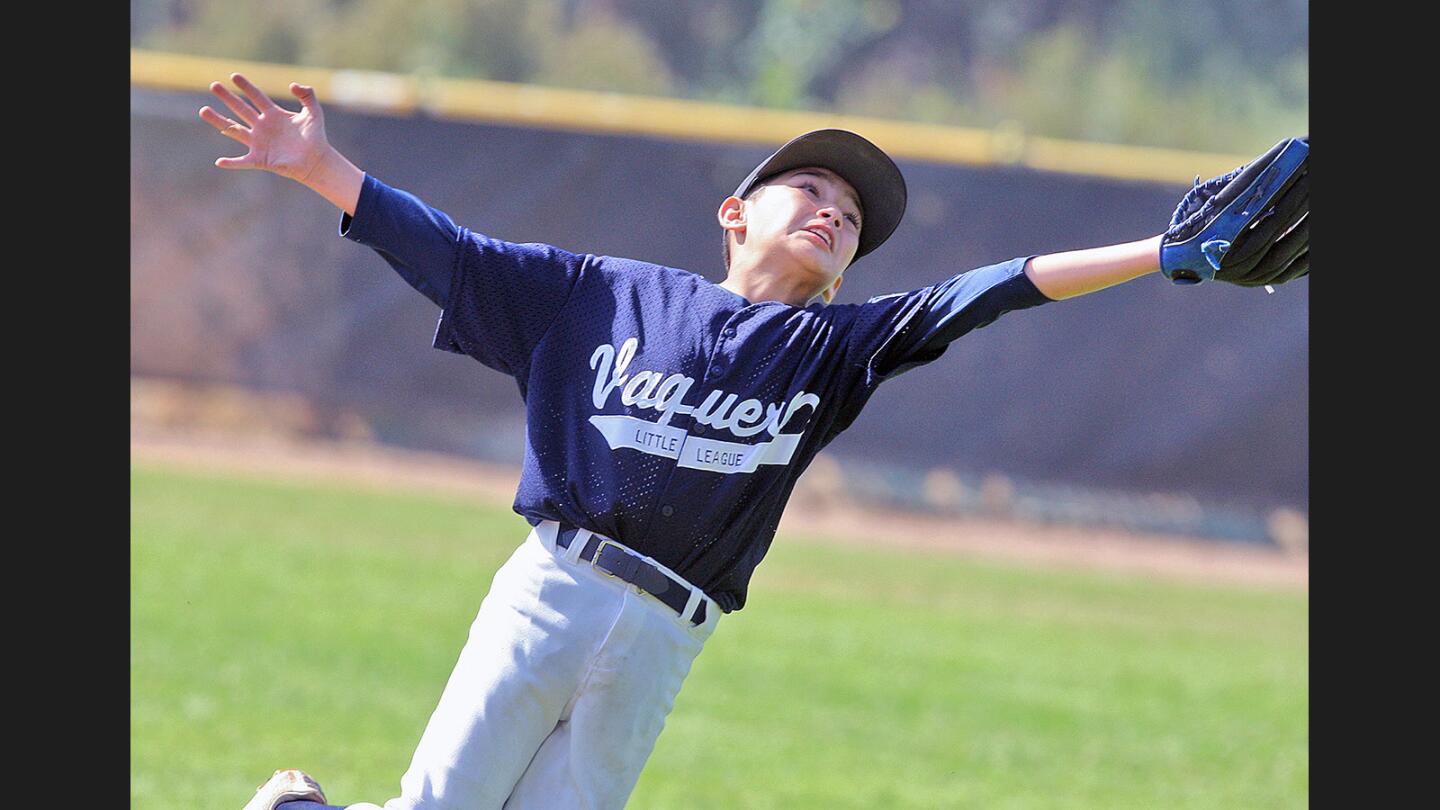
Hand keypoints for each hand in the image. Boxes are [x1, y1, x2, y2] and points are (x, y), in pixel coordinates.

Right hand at [199, 73, 331, 182]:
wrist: (317, 160)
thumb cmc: (315, 137)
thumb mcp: (314, 113)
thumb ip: (307, 96)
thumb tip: (292, 84)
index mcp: (273, 114)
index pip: (257, 97)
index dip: (246, 86)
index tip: (234, 75)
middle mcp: (262, 126)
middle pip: (241, 109)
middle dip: (227, 97)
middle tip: (213, 85)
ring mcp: (259, 142)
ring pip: (234, 130)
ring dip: (219, 121)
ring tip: (203, 110)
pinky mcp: (260, 159)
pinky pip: (243, 161)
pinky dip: (232, 163)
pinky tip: (220, 162)